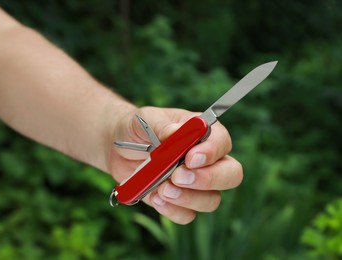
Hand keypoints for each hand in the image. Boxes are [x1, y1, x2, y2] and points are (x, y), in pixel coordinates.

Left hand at [108, 106, 242, 224]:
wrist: (116, 148)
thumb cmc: (136, 128)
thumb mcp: (146, 120)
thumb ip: (162, 125)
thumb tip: (177, 133)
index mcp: (201, 133)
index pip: (222, 141)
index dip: (211, 152)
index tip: (190, 158)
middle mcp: (206, 160)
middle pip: (231, 175)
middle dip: (208, 179)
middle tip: (178, 177)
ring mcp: (195, 184)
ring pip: (212, 200)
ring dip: (188, 198)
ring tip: (162, 188)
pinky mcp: (179, 202)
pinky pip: (188, 215)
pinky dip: (172, 210)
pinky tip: (156, 197)